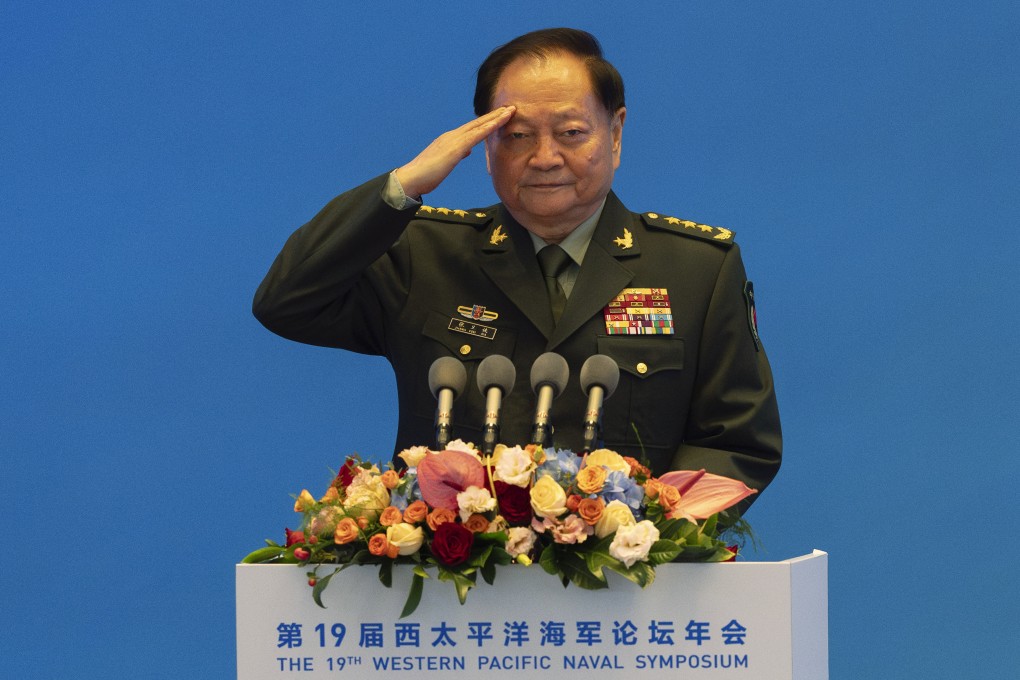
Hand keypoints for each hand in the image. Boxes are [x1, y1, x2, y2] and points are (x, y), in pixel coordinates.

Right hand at [394, 106, 514, 198]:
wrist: (411, 178)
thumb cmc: (426, 175)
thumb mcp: (446, 163)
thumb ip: (458, 155)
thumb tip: (468, 151)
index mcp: (450, 140)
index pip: (472, 128)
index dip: (487, 121)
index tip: (499, 116)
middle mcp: (452, 136)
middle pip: (477, 123)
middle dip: (494, 115)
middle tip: (510, 108)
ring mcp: (453, 140)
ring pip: (479, 126)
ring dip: (495, 118)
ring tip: (510, 111)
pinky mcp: (455, 148)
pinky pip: (476, 135)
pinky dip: (488, 128)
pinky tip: (498, 123)